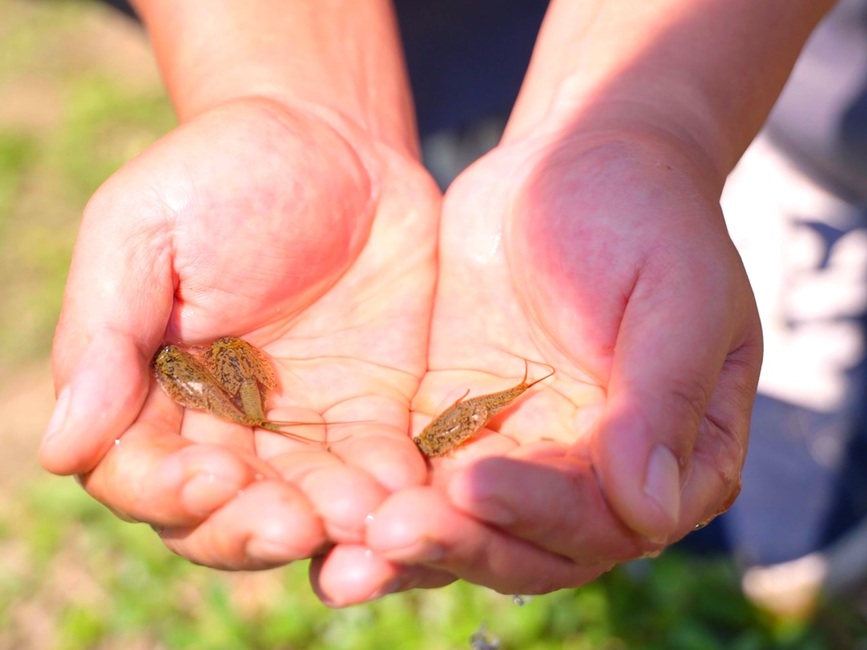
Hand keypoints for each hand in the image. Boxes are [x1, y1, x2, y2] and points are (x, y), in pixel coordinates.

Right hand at [39, 99, 442, 583]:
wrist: (335, 145)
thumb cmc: (222, 172)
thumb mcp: (143, 229)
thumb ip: (104, 334)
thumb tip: (61, 448)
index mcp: (148, 392)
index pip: (140, 474)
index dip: (171, 491)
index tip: (215, 475)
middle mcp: (221, 426)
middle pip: (224, 514)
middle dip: (256, 529)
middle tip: (298, 525)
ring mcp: (301, 427)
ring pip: (306, 505)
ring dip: (332, 524)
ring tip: (364, 519)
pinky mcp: (371, 413)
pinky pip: (381, 468)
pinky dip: (393, 489)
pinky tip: (412, 494)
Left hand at [362, 125, 761, 594]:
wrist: (578, 160)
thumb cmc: (647, 216)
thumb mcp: (674, 296)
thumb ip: (661, 399)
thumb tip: (648, 514)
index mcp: (668, 458)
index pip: (603, 518)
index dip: (540, 513)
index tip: (474, 484)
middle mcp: (593, 475)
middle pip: (524, 542)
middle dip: (460, 542)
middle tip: (389, 533)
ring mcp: (519, 452)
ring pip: (465, 523)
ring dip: (408, 544)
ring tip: (340, 560)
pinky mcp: (456, 423)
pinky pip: (417, 475)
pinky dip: (377, 499)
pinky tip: (324, 512)